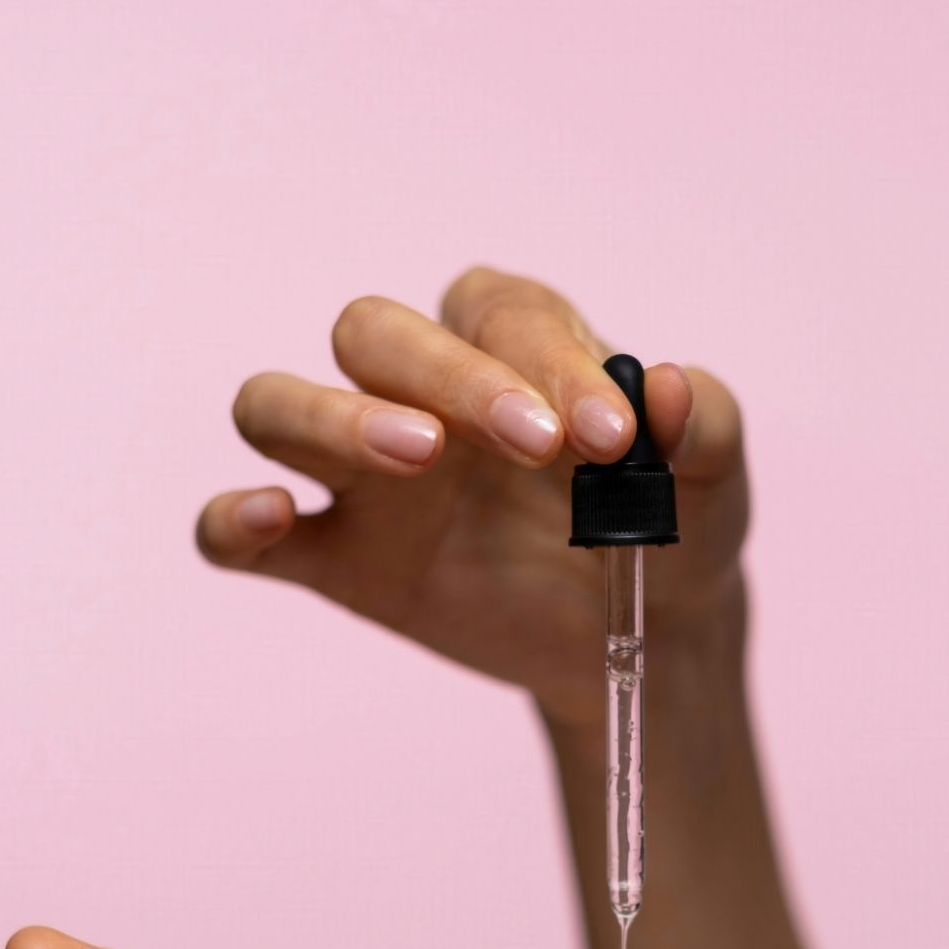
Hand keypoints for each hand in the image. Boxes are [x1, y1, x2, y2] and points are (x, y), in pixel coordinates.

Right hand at [197, 266, 747, 726]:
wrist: (641, 635)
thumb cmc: (670, 533)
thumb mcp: (716, 483)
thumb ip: (707, 426)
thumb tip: (666, 389)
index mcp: (509, 347)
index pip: (495, 313)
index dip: (545, 358)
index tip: (609, 440)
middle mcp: (421, 393)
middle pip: (370, 332)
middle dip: (443, 374)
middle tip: (529, 446)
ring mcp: (365, 477)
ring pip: (277, 406)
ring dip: (331, 419)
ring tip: (417, 459)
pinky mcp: (335, 557)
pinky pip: (239, 534)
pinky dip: (232, 523)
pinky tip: (269, 521)